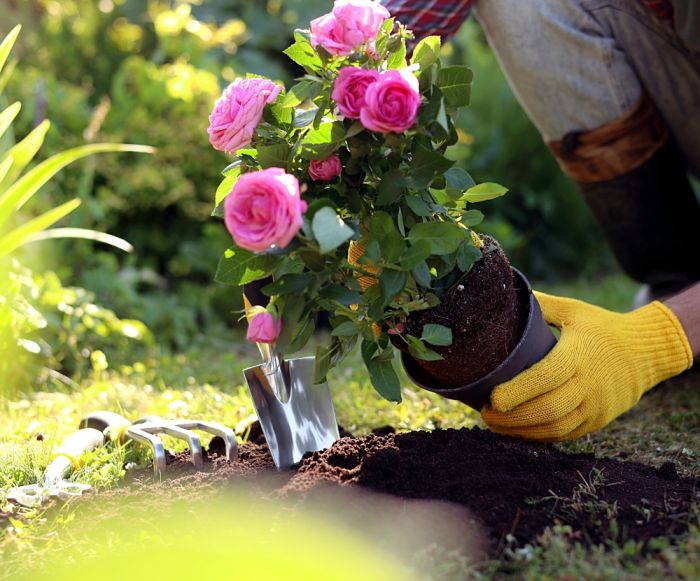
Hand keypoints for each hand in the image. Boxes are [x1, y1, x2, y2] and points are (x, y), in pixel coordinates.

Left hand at [481, 292, 692, 440]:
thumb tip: (506, 295)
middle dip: (513, 417)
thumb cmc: (601, 328)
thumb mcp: (574, 310)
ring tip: (495, 425)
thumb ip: (542, 305)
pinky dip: (539, 436)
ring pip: (556, 427)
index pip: (547, 377)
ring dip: (522, 431)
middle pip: (548, 409)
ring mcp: (595, 406)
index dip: (518, 391)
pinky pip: (565, 434)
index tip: (493, 399)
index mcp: (579, 355)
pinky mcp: (597, 420)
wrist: (646, 353)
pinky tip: (518, 431)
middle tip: (485, 415)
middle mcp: (589, 384)